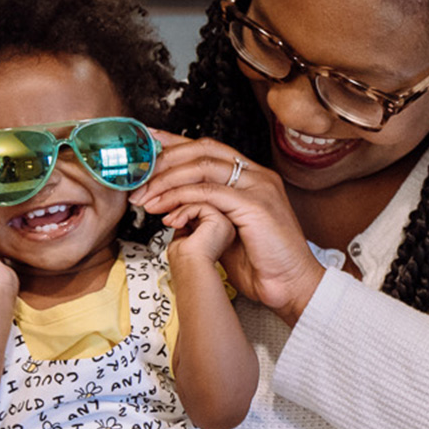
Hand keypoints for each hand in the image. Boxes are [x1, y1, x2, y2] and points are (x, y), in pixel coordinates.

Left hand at [139, 133, 328, 322]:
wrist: (291, 286)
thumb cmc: (263, 265)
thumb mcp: (226, 231)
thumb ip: (205, 213)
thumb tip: (174, 207)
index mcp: (253, 177)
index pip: (208, 148)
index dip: (175, 142)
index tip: (146, 143)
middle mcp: (257, 175)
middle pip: (202, 150)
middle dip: (164, 161)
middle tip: (137, 180)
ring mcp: (259, 187)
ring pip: (202, 168)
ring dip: (167, 182)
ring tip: (145, 200)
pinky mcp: (256, 205)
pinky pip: (209, 194)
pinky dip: (183, 202)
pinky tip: (168, 217)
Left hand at [169, 202, 237, 269]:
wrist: (189, 272)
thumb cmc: (186, 265)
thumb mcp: (183, 237)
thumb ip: (184, 223)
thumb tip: (177, 213)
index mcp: (217, 233)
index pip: (199, 211)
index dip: (182, 209)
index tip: (168, 216)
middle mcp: (223, 227)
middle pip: (200, 203)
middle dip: (179, 205)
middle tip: (165, 215)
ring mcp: (224, 224)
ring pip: (199, 201)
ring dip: (179, 210)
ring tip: (169, 222)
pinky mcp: (220, 221)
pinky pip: (200, 205)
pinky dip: (184, 212)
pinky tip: (176, 223)